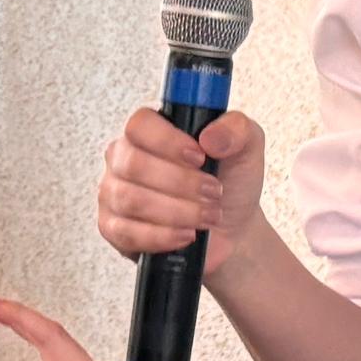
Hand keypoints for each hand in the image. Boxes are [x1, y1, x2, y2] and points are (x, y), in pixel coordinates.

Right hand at [96, 104, 265, 283]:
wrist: (231, 229)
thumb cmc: (230, 184)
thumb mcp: (247, 149)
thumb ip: (237, 129)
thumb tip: (210, 136)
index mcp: (149, 132)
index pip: (140, 124)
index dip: (167, 142)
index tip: (199, 157)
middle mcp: (124, 159)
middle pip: (132, 164)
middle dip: (180, 183)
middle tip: (212, 192)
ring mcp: (113, 193)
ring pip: (130, 200)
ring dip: (176, 211)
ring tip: (207, 217)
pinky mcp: (113, 228)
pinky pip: (126, 232)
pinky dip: (161, 236)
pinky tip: (186, 235)